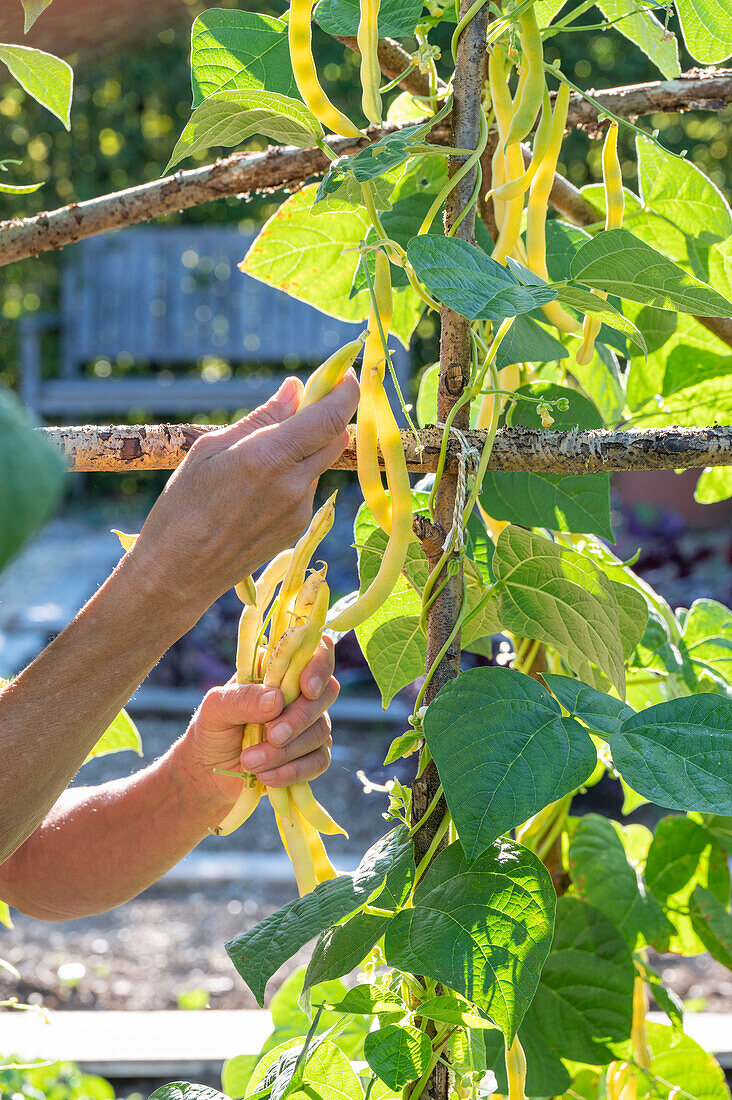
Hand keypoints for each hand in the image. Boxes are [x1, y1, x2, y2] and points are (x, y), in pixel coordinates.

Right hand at [124, 372, 358, 626]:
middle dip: (329, 415)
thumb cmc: (182, 506)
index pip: (330, 417)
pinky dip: (295, 474)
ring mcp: (299, 509)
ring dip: (307, 447)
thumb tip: (293, 390)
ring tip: (263, 453)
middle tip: (306, 402)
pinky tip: (258, 485)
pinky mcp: (297, 527)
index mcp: (268, 457)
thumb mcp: (210, 450)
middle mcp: (293, 484)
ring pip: (320, 463)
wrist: (178, 574)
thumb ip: (260, 419)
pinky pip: (307, 487)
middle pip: (336, 438)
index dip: (344, 392)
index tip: (344, 374)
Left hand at [176, 638, 337, 821]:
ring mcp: (310, 725)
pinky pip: (319, 761)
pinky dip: (293, 771)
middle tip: (271, 736)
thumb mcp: (216, 708)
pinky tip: (267, 777)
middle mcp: (300, 694)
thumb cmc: (212, 731)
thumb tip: (277, 699)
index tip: (306, 688)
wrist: (208, 775)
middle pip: (326, 692)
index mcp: (279, 671)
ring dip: (286, 751)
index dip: (319, 666)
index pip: (315, 652)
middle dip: (299, 718)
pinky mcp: (311, 755)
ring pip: (321, 731)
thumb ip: (242, 699)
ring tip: (250, 762)